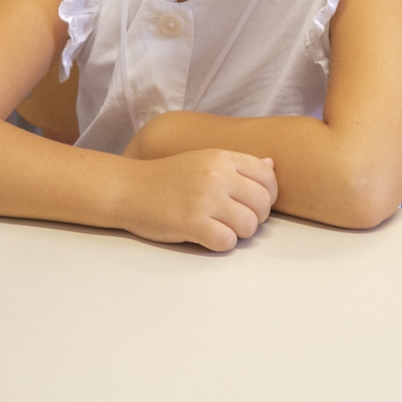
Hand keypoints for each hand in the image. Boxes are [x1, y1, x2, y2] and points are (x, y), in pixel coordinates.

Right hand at [116, 149, 277, 252]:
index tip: (250, 202)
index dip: (267, 195)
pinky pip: (227, 242)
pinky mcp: (191, 223)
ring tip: (218, 226)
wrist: (128, 188)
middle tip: (233, 218)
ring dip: (237, 232)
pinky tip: (204, 235)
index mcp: (221, 157)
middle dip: (254, 217)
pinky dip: (219, 243)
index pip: (268, 176)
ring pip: (249, 226)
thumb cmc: (166, 177)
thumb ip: (237, 164)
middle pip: (263, 205)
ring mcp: (204, 199)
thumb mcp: (202, 160)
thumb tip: (272, 165)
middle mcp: (216, 175)